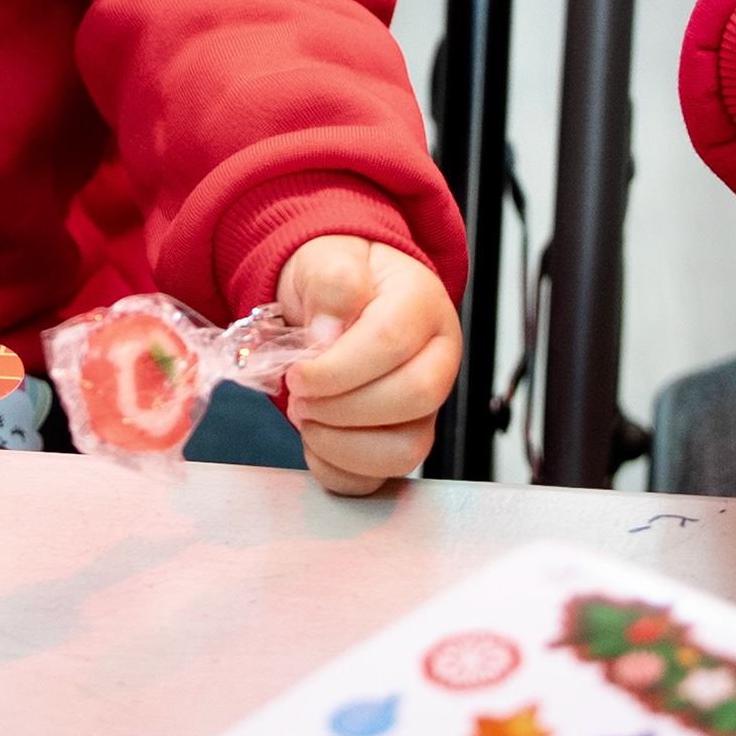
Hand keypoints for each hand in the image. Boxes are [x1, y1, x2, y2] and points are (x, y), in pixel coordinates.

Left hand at [271, 238, 459, 495]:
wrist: (337, 298)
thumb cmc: (338, 279)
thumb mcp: (327, 257)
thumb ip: (331, 283)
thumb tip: (328, 334)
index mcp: (423, 305)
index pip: (392, 343)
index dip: (339, 368)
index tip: (298, 374)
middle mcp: (437, 359)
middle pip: (412, 399)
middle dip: (342, 407)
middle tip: (298, 395)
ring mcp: (425, 407)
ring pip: (406, 449)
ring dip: (342, 444)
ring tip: (306, 417)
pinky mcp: (402, 439)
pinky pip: (381, 477)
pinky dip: (339, 469)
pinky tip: (315, 439)